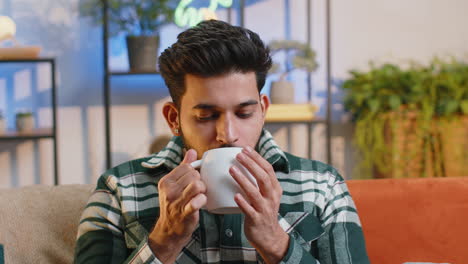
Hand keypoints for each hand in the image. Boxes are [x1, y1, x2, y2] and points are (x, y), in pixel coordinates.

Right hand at [148, 149, 206, 262]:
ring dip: (203, 189)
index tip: (194, 180)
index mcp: (166, 181)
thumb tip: (192, 151)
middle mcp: (168, 190)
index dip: (195, 172)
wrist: (169, 230)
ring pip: (197, 185)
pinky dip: (203, 200)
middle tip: (198, 189)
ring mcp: (176, 202)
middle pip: (193, 174)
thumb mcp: (174, 185)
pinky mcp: (185, 213)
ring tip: (200, 195)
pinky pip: (198, 200)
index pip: (187, 167)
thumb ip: (183, 167)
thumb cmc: (175, 205)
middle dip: (200, 180)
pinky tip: (201, 202)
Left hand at [229, 146, 288, 263]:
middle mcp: (271, 197)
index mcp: (275, 189)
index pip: (268, 169)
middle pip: (263, 177)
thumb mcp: (268, 195)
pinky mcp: (256, 220)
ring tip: (232, 169)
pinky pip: (249, 210)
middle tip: (238, 155)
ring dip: (242, 180)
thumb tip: (247, 163)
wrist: (270, 237)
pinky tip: (235, 195)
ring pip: (255, 192)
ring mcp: (264, 209)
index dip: (257, 158)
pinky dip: (242, 202)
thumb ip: (261, 181)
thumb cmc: (264, 212)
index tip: (245, 149)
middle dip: (251, 164)